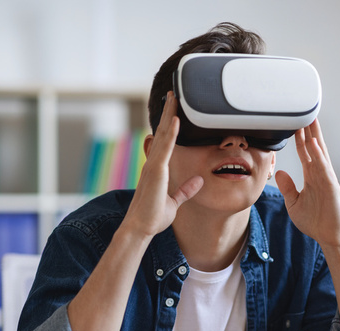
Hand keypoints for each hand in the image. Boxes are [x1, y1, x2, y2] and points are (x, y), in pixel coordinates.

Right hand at [122, 92, 203, 237]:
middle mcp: (153, 164)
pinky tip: (176, 119)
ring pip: (162, 135)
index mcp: (157, 169)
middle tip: (173, 94)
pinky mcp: (156, 171)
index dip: (168, 125)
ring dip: (168, 115)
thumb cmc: (153, 217)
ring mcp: (153, 166)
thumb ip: (186, 190)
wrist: (140, 228)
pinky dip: (171, 133)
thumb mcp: (175, 202)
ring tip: (174, 97)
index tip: (173, 111)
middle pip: (162, 132)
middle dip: (168, 113)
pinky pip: (165, 148)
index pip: (165, 142)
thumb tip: (200, 180)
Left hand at [274, 119, 339, 248]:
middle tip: (304, 112)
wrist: (329, 237)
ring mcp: (327, 179)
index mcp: (312, 177)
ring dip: (315, 136)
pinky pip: (323, 168)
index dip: (300, 138)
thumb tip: (279, 171)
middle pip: (314, 147)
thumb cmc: (314, 221)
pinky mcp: (331, 187)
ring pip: (320, 153)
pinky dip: (318, 155)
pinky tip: (313, 143)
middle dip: (309, 130)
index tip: (294, 124)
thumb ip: (287, 187)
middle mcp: (320, 174)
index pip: (305, 152)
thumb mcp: (293, 203)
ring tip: (310, 119)